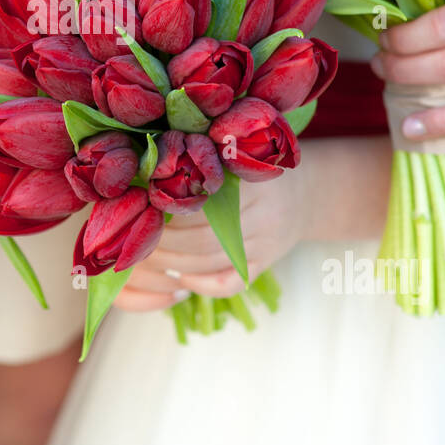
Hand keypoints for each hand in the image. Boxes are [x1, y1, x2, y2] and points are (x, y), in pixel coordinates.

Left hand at [114, 176, 300, 311]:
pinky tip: (182, 278)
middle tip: (138, 240)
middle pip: (201, 237)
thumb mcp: (233, 158)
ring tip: (151, 258)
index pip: (199, 204)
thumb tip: (145, 185)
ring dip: (174, 264)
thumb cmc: (252, 172)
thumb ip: (199, 168)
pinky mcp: (266, 264)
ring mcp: (267, 242)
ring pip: (210, 261)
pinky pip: (231, 283)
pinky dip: (202, 285)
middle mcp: (263, 213)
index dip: (166, 213)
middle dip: (164, 243)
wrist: (305, 194)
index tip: (142, 211)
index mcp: (249, 181)